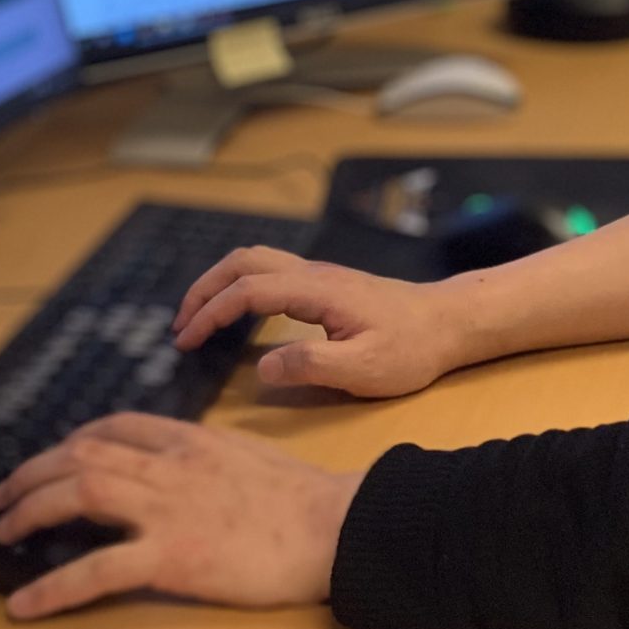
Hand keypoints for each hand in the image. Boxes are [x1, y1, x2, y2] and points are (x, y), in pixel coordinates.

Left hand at [0, 413, 361, 618]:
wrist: (331, 525)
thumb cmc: (300, 498)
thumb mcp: (246, 455)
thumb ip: (204, 456)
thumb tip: (178, 465)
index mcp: (191, 440)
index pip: (117, 426)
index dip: (76, 438)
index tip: (56, 455)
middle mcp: (170, 466)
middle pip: (83, 454)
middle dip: (33, 472)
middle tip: (3, 495)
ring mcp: (168, 509)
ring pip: (79, 494)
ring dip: (30, 511)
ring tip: (2, 531)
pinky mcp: (171, 557)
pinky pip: (96, 570)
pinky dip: (52, 587)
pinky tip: (24, 605)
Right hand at [174, 246, 471, 397]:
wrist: (448, 323)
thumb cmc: (411, 348)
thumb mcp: (364, 368)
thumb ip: (312, 365)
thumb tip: (262, 368)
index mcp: (317, 291)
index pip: (249, 291)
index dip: (212, 313)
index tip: (187, 341)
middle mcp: (313, 274)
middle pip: (244, 261)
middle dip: (205, 288)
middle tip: (180, 326)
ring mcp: (318, 275)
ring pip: (256, 260)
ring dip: (221, 283)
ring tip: (198, 319)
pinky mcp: (324, 285)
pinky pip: (270, 272)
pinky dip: (240, 285)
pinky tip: (236, 315)